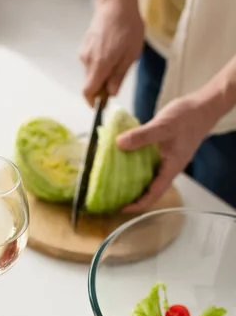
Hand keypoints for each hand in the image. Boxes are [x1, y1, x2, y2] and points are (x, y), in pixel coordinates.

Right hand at [80, 0, 143, 104]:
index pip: (88, 92)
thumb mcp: (130, 56)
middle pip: (90, 83)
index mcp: (99, 66)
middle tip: (116, 80)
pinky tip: (111, 52)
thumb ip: (119, 77)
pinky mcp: (85, 45)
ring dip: (101, 73)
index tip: (99, 106)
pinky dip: (99, 63)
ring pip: (91, 72)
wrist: (116, 4)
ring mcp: (84, 52)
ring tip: (117, 60)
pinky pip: (91, 61)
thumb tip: (111, 94)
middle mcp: (87, 61)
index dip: (92, 102)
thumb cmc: (127, 28)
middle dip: (101, 86)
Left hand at [116, 95, 218, 212]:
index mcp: (170, 169)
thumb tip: (119, 144)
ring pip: (147, 177)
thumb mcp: (163, 126)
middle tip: (113, 197)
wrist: (202, 107)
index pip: (153, 194)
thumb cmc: (189, 118)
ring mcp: (164, 160)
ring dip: (132, 181)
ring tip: (113, 182)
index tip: (122, 208)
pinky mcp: (161, 151)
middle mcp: (167, 168)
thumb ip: (142, 136)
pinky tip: (121, 159)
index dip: (138, 204)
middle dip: (132, 196)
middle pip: (149, 190)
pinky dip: (133, 164)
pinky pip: (145, 163)